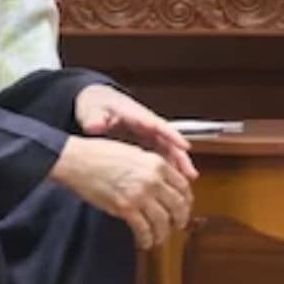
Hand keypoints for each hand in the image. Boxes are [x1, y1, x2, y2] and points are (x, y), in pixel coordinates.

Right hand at [49, 137, 192, 249]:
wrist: (78, 161)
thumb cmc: (100, 154)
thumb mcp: (134, 153)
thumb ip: (151, 167)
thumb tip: (162, 182)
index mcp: (157, 163)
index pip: (183, 185)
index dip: (187, 200)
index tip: (184, 207)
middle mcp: (153, 179)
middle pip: (178, 205)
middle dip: (180, 219)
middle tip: (177, 225)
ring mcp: (140, 195)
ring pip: (163, 221)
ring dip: (163, 233)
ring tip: (160, 238)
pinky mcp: (125, 208)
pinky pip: (143, 229)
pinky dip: (146, 239)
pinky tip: (145, 242)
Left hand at [73, 85, 197, 180]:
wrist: (96, 102)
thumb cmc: (97, 105)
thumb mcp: (93, 110)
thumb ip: (95, 118)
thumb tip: (95, 126)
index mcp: (135, 114)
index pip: (157, 125)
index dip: (171, 135)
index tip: (183, 145)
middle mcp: (146, 124)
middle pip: (168, 139)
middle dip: (180, 155)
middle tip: (190, 172)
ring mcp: (147, 133)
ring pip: (167, 148)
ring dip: (178, 163)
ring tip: (188, 179)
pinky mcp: (145, 142)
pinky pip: (160, 154)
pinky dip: (167, 166)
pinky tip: (173, 180)